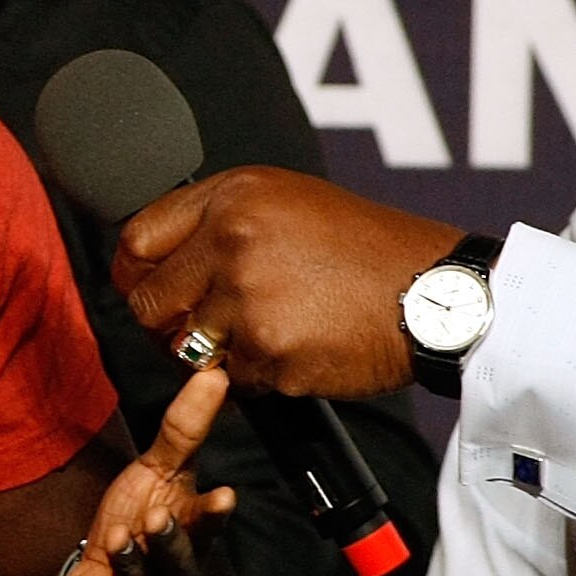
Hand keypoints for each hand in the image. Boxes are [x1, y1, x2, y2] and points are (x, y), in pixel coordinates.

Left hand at [59, 369, 237, 575]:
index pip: (205, 526)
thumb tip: (213, 373)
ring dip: (130, 566)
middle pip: (178, 561)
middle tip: (157, 517)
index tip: (223, 495)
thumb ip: (186, 431)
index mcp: (189, 538)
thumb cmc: (141, 528)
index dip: (212, 514)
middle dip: (170, 541)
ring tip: (117, 540)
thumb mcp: (159, 478)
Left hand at [114, 167, 462, 397]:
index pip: (136, 241)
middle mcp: (232, 241)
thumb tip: (153, 256)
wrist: (441, 292)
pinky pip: (234, 378)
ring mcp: (250, 299)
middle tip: (203, 326)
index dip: (135, 273)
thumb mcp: (286, 202)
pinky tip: (300, 348)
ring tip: (268, 331)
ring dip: (216, 351)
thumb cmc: (366, 249)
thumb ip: (217, 220)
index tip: (145, 288)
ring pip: (186, 346)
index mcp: (232, 197)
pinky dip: (259, 374)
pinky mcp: (271, 350)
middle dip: (166, 322)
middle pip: (148, 301)